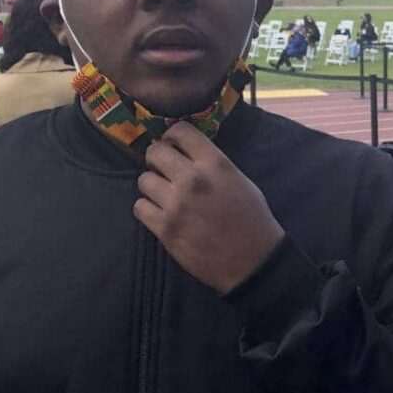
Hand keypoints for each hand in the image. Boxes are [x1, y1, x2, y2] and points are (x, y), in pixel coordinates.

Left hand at [134, 122, 284, 293]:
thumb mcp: (240, 180)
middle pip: (155, 152)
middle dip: (158, 159)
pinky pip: (139, 207)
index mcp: (215, 164)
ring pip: (143, 180)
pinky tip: (160, 214)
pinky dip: (147, 209)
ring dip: (152, 186)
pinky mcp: (165, 228)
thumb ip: (212, 164)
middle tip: (165, 170)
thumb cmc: (252, 220)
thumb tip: (187, 154)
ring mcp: (176, 204)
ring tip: (164, 196)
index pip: (180, 131)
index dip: (173, 136)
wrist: (253, 262)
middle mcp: (192, 179)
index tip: (173, 146)